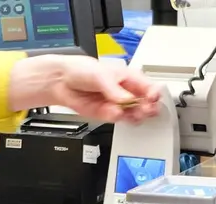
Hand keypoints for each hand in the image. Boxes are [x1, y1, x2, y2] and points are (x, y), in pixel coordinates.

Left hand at [8, 55, 160, 122]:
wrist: (62, 82)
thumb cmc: (81, 70)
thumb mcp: (101, 75)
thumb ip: (114, 89)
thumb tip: (124, 100)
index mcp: (129, 77)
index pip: (148, 86)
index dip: (153, 94)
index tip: (152, 99)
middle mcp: (126, 92)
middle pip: (145, 103)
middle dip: (147, 108)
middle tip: (145, 110)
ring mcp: (117, 104)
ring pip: (134, 114)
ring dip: (135, 116)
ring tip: (132, 114)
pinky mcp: (108, 115)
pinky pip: (118, 120)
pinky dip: (117, 118)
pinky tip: (115, 114)